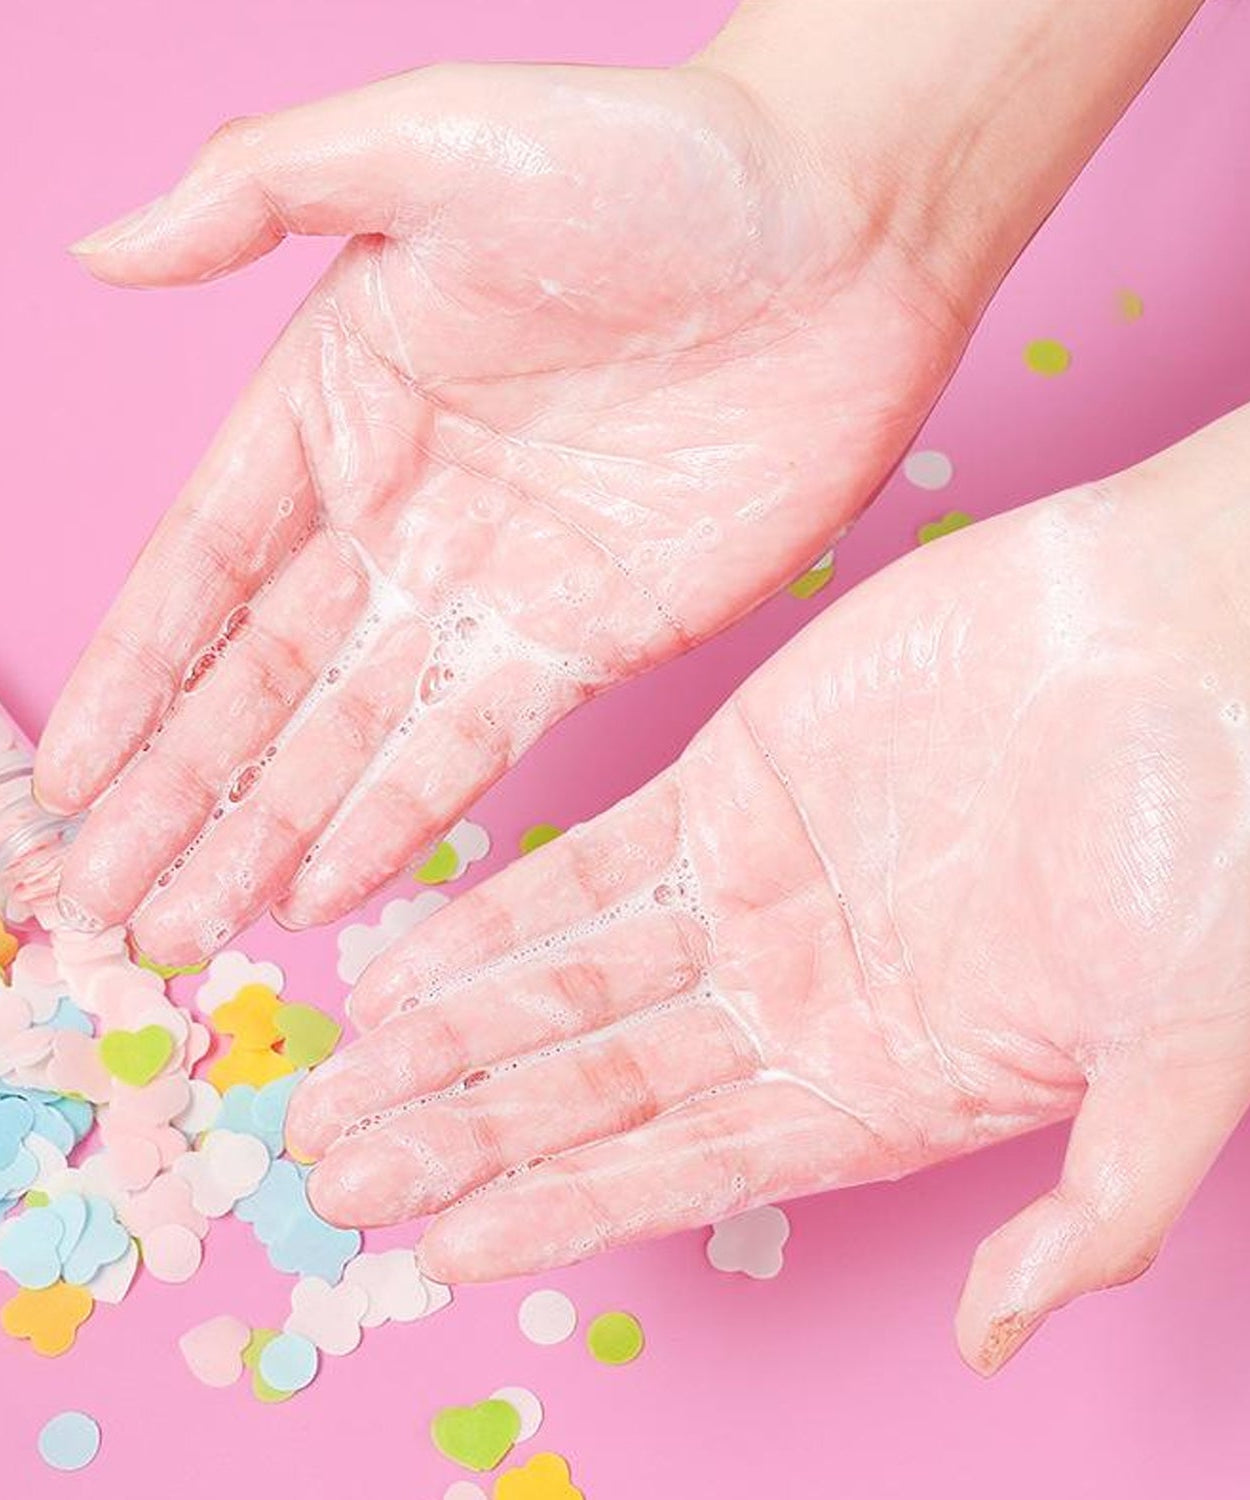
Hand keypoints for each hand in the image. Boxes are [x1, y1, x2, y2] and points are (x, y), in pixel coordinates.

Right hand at [38, 59, 972, 961]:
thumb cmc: (650, 158)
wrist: (843, 231)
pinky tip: (324, 887)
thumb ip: (258, 189)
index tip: (63, 782)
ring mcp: (493, 584)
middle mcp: (397, 510)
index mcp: (334, 404)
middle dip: (176, 794)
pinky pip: (474, 744)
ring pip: (350, 735)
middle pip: (257, 681)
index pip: (200, 569)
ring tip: (188, 927)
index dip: (130, 680)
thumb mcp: (434, 137)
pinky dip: (397, 818)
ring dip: (264, 832)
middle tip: (104, 901)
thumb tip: (101, 251)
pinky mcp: (593, 636)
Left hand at [288, 406, 1249, 1374]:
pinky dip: (496, 912)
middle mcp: (801, 998)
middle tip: (332, 1173)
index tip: (440, 1247)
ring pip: (570, 978)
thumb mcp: (1190, 1050)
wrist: (1202, 637)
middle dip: (463, 1132)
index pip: (689, 1168)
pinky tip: (408, 958)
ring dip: (453, 1033)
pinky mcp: (730, 779)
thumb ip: (1096, 1205)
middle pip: (597, 1086)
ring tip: (339, 1083)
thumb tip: (998, 1343)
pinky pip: (585, 861)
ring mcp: (756, 889)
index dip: (561, 1210)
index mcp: (889, 1083)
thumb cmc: (1221, 844)